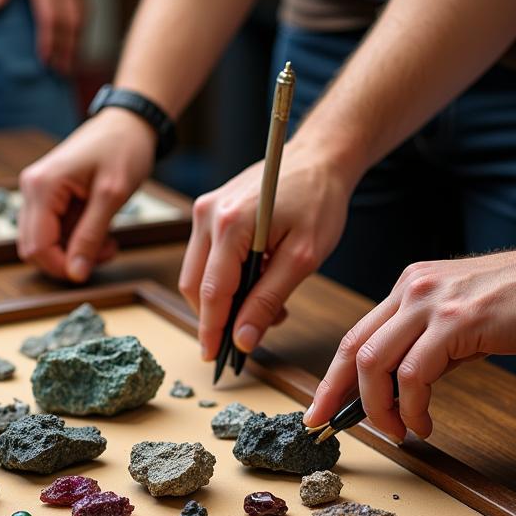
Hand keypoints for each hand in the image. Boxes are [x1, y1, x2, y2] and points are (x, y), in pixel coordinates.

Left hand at [0, 0, 86, 73]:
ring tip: (69, 66)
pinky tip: (76, 44)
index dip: (50, 42)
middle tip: (60, 73)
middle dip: (66, 50)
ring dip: (77, 44)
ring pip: (82, 19)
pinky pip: (86, 10)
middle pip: (70, 24)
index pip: (50, 17)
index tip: (46, 61)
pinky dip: (82, 30)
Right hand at [18, 108, 155, 279]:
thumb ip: (90, 237)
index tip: (89, 271)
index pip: (37, 246)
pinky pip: (54, 230)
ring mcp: (38, 191)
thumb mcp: (111, 196)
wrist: (128, 123)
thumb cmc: (122, 149)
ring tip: (107, 242)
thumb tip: (76, 274)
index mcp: (42, 186)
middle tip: (103, 254)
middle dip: (68, 260)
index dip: (61, 267)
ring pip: (44, 242)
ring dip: (74, 251)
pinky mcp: (49, 195)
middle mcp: (32, 189)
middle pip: (33, 248)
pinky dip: (76, 239)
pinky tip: (100, 233)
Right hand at [179, 138, 355, 360]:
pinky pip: (205, 256)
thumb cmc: (318, 200)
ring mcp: (204, 210)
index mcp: (230, 225)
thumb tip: (242, 338)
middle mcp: (208, 215)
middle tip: (249, 336)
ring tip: (264, 308)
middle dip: (217, 317)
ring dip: (223, 299)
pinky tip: (257, 282)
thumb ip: (269, 300)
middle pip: (196, 285)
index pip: (212, 292)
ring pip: (197, 273)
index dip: (212, 330)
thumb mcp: (303, 258)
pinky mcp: (209, 210)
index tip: (215, 358)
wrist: (319, 157)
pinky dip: (224, 278)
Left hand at [305, 224, 515, 440]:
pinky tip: (424, 423)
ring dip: (378, 408)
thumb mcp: (463, 321)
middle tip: (330, 426)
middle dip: (334, 394)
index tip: (320, 408)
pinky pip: (415, 374)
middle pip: (353, 349)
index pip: (356, 336)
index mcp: (409, 288)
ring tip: (397, 431)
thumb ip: (429, 347)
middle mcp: (412, 289)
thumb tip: (401, 390)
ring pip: (375, 363)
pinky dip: (411, 407)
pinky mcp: (459, 320)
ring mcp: (433, 303)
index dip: (332, 377)